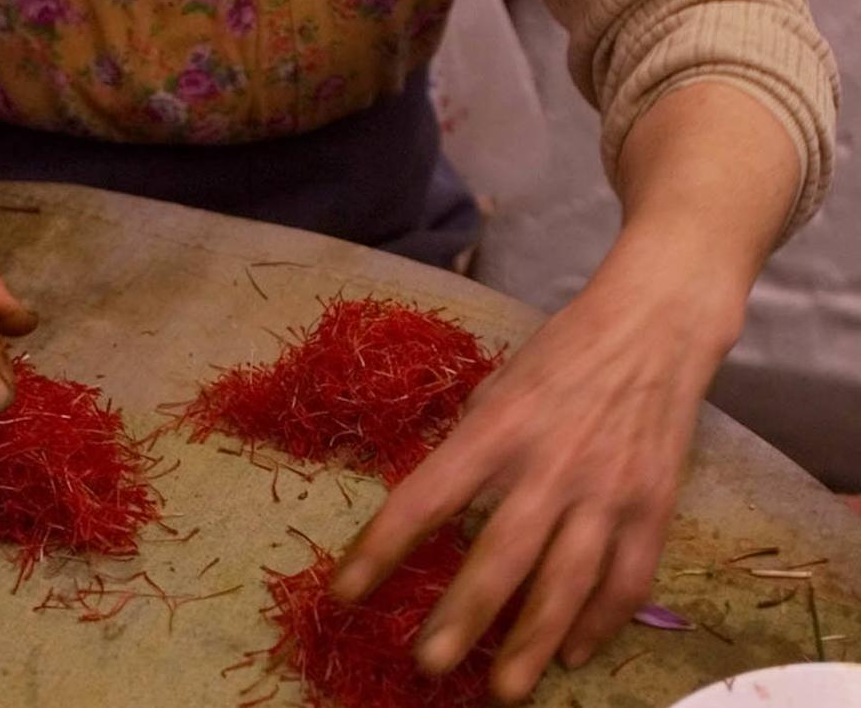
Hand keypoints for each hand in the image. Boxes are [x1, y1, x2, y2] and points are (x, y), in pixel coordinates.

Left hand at [331, 228, 745, 701]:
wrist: (653, 327)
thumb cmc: (558, 355)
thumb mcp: (494, 387)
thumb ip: (466, 450)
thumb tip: (431, 514)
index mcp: (496, 428)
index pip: (424, 499)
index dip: (380, 550)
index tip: (345, 592)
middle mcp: (550, 465)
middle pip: (500, 555)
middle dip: (463, 617)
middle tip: (427, 665)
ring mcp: (607, 491)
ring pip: (568, 583)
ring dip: (533, 642)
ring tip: (503, 688)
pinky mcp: (653, 506)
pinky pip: (628, 580)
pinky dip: (602, 623)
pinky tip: (576, 652)